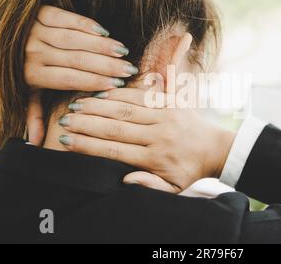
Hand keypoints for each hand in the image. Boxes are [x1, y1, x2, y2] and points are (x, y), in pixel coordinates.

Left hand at [25, 6, 138, 144]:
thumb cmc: (13, 72)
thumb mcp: (21, 94)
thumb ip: (32, 115)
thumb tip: (35, 144)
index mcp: (32, 75)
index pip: (70, 79)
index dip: (95, 82)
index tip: (117, 85)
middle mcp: (32, 52)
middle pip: (76, 59)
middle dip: (106, 64)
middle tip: (128, 68)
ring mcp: (35, 30)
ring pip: (74, 39)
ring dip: (101, 45)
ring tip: (122, 51)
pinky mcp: (38, 13)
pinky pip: (66, 18)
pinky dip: (86, 24)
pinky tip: (104, 32)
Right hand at [57, 88, 235, 192]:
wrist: (216, 148)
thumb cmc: (189, 170)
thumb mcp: (173, 188)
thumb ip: (150, 186)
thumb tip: (125, 180)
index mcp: (155, 158)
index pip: (114, 150)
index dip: (87, 145)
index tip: (65, 141)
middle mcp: (158, 135)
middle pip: (115, 128)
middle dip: (86, 123)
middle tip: (63, 120)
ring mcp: (165, 115)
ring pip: (125, 109)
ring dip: (99, 106)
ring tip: (76, 105)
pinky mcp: (171, 101)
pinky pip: (142, 95)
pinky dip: (120, 93)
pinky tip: (102, 93)